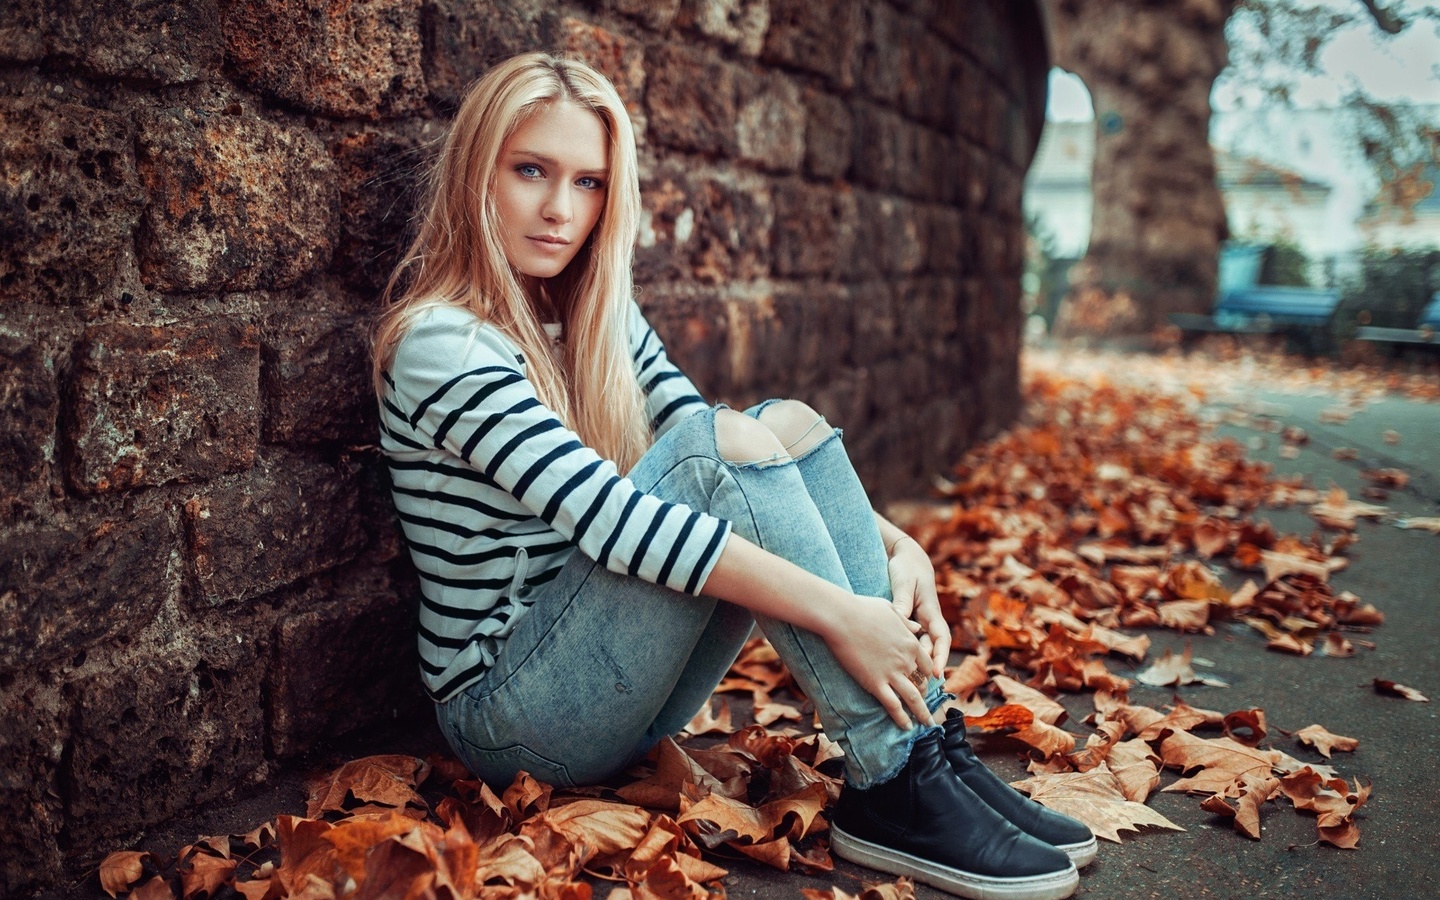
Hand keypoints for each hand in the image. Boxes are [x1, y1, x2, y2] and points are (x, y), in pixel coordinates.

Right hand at [822, 593, 935, 729]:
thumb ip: (906, 620)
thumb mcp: (891, 609)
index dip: (928, 675)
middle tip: (924, 705)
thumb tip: (917, 626)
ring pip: (913, 698)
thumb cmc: (862, 609)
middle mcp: (906, 660)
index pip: (927, 665)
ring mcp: (892, 673)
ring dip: (921, 713)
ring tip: (926, 724)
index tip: (927, 683)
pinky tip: (906, 727)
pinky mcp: (876, 683)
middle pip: (922, 683)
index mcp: (910, 642)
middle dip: (924, 695)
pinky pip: (893, 705)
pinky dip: (902, 718)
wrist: (842, 617)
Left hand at [886, 537, 950, 678]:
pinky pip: (907, 643)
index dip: (940, 657)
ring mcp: (917, 624)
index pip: (941, 639)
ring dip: (914, 666)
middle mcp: (927, 621)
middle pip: (929, 650)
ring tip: (906, 685)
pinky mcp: (906, 624)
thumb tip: (903, 622)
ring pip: (918, 650)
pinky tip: (891, 667)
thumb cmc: (907, 570)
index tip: (936, 673)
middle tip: (919, 689)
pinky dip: (902, 655)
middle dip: (926, 670)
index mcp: (932, 612)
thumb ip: (903, 604)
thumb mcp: (905, 584)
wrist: (906, 559)